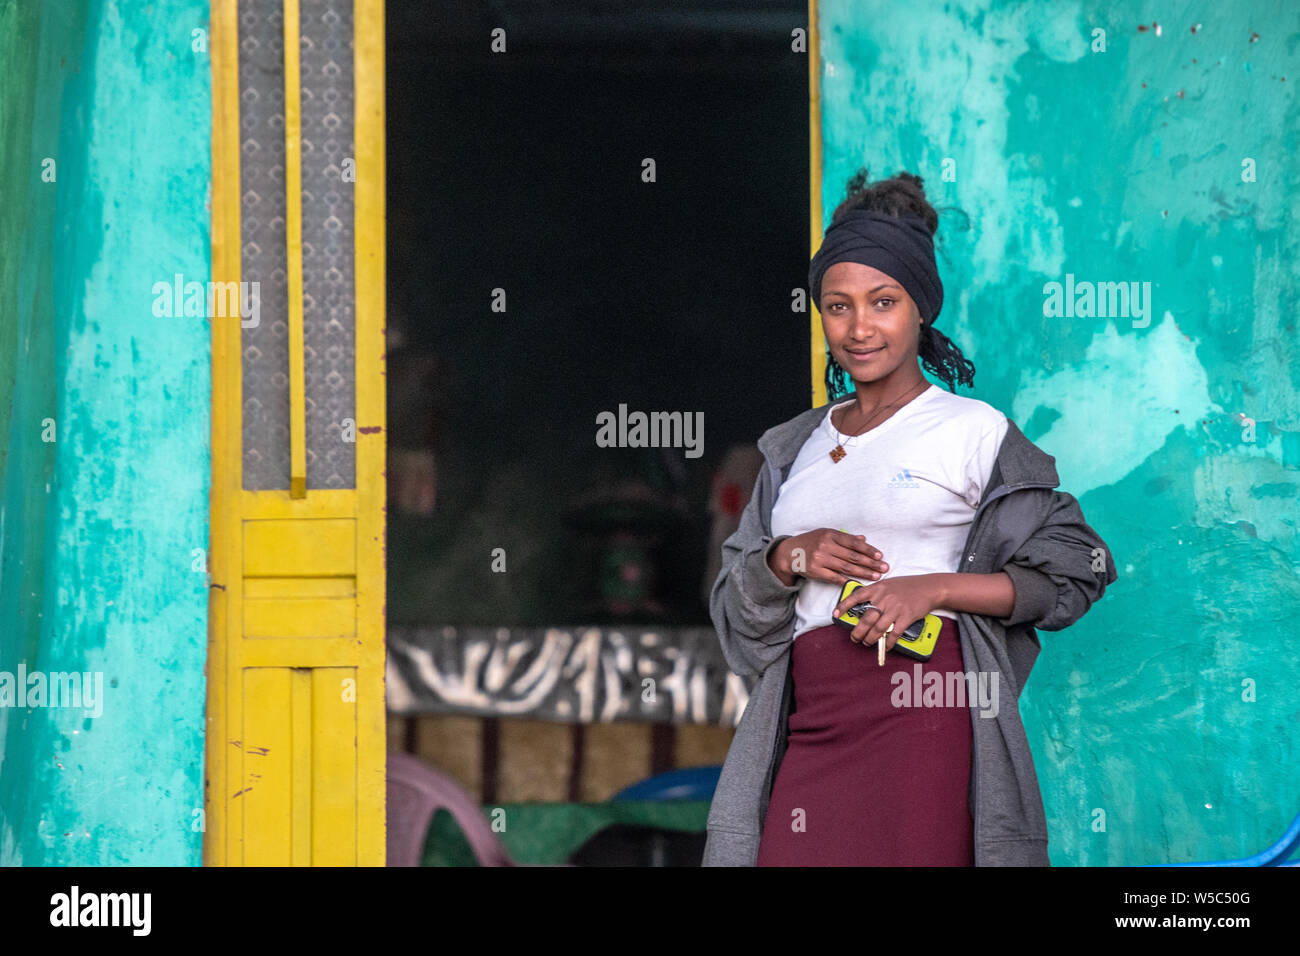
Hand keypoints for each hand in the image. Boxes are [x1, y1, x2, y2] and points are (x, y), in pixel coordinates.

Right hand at [769, 529, 887, 586]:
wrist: (790, 553)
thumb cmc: (811, 542)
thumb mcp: (826, 534)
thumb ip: (844, 538)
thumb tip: (863, 539)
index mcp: (830, 535)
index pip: (853, 543)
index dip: (868, 549)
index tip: (880, 556)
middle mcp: (825, 546)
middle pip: (852, 556)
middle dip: (870, 563)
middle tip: (884, 568)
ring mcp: (820, 559)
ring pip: (846, 568)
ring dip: (863, 573)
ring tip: (876, 576)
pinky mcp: (816, 572)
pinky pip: (835, 578)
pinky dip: (848, 581)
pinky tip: (859, 583)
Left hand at [832, 574, 943, 651]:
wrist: (929, 587)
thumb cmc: (907, 586)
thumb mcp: (888, 584)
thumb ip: (875, 594)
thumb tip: (863, 607)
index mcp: (877, 588)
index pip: (856, 597)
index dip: (844, 606)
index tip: (835, 614)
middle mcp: (884, 598)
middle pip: (866, 619)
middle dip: (857, 632)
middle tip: (854, 638)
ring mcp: (895, 608)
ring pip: (878, 628)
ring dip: (870, 639)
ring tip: (867, 642)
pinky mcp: (906, 617)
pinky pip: (894, 634)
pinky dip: (888, 642)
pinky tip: (885, 646)